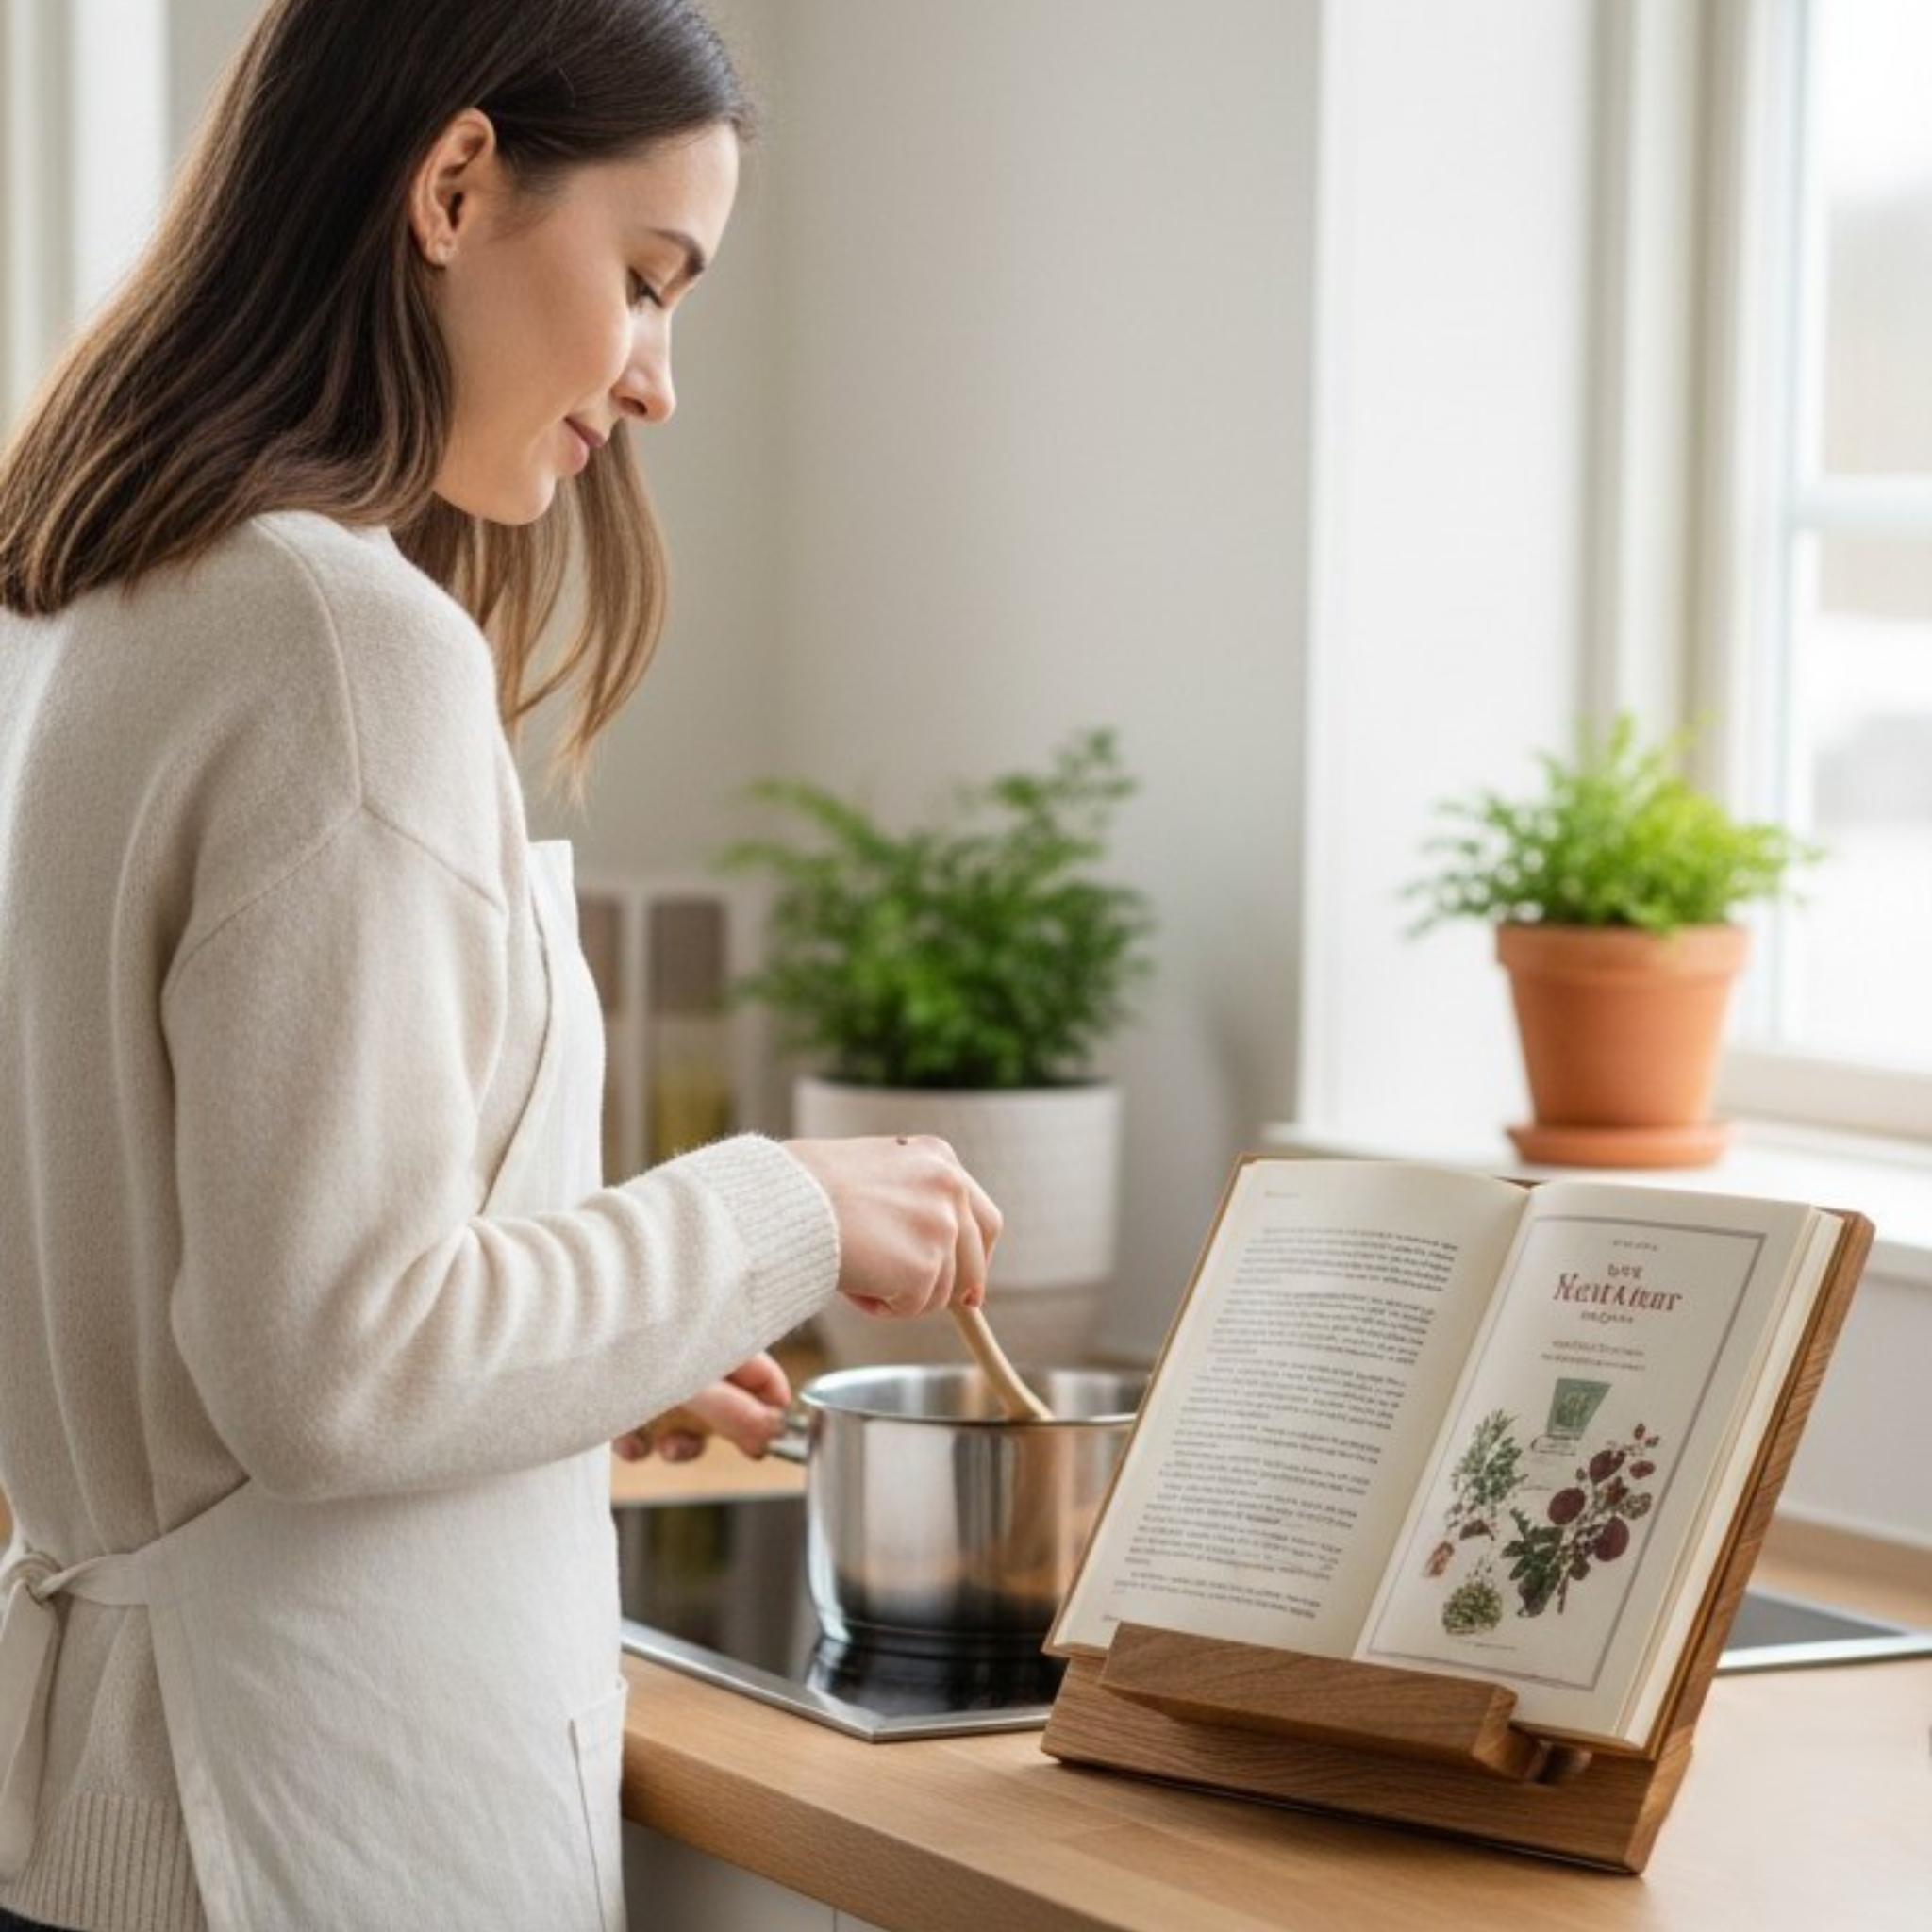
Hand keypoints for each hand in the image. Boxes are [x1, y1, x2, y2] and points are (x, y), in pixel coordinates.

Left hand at [613, 1352, 791, 1462]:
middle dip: (728, 1429)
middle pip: (726, 1398)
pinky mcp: (618, 1398)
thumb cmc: (626, 1348)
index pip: (759, 1369)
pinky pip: (643, 1428)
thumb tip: (770, 1433)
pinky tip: (629, 1442)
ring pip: (685, 1419)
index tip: (774, 1436)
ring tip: (669, 1447)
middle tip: (741, 1452)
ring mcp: (650, 1375)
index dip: (771, 1403)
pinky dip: (641, 1443)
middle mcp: (683, 1354)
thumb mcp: (689, 1383)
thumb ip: (732, 1411)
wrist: (551, 1358)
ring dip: (682, 1442)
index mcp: (709, 1337)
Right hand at [783, 1134, 1002, 1317]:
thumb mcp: (874, 1173)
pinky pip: (912, 1307)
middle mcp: (950, 1186)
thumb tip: (934, 1250)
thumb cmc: (806, 1186)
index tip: (967, 1285)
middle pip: (976, 1258)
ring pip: (940, 1291)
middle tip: (922, 1301)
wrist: (781, 1200)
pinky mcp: (924, 1267)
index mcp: (939, 1157)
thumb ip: (910, 1201)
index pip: (980, 1217)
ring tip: (856, 1270)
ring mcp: (941, 1226)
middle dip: (956, 1288)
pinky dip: (881, 1306)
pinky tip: (852, 1281)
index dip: (975, 1256)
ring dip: (900, 1294)